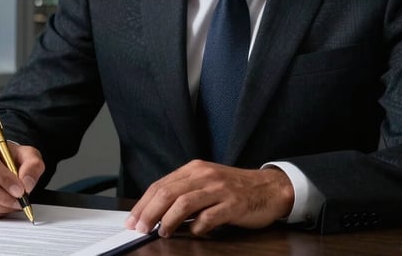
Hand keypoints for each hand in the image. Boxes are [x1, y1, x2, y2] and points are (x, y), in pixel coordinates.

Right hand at [0, 134, 44, 218]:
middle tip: (19, 200)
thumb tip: (26, 183)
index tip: (19, 189)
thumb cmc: (9, 157)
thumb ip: (32, 165)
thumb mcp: (27, 154)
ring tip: (14, 203)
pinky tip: (3, 206)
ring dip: (0, 206)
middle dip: (4, 197)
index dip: (4, 179)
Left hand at [124, 160, 293, 236]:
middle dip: (149, 212)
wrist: (269, 188)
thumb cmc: (234, 188)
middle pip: (168, 193)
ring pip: (184, 203)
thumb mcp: (206, 182)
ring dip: (168, 220)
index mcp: (194, 169)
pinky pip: (209, 217)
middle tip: (140, 228)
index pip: (160, 185)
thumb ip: (183, 192)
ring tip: (162, 232)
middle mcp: (204, 175)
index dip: (143, 204)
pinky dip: (197, 227)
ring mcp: (219, 189)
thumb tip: (155, 212)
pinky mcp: (233, 204)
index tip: (132, 219)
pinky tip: (194, 232)